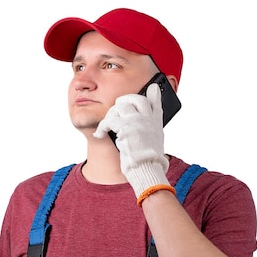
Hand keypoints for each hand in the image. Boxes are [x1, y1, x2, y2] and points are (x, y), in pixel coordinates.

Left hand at [94, 83, 169, 197]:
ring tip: (107, 125)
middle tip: (116, 108)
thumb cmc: (147, 160)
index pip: (157, 103)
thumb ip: (150, 130)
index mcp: (156, 123)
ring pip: (120, 107)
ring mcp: (138, 121)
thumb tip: (145, 128)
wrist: (146, 168)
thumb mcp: (154, 143)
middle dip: (123, 101)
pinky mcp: (126, 127)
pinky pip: (109, 120)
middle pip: (136, 99)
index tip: (153, 88)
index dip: (154, 94)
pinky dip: (102, 127)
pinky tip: (99, 133)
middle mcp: (148, 119)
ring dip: (110, 115)